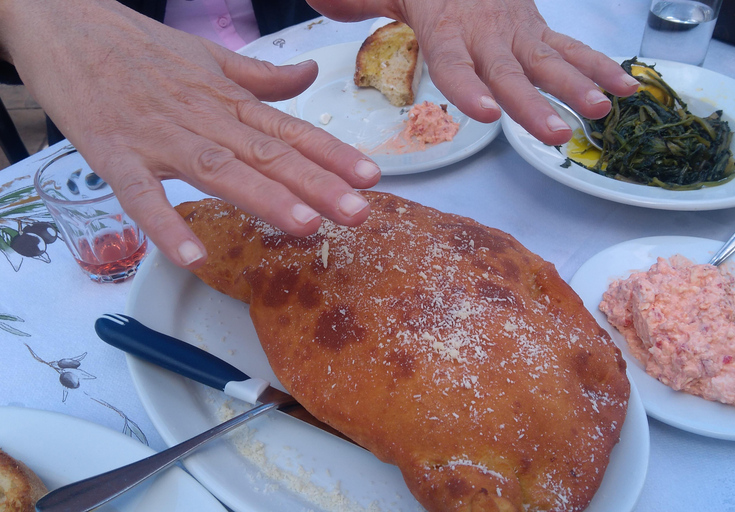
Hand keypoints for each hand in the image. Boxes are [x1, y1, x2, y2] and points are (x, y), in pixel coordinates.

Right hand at [0, 0, 380, 268]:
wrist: (64, 23)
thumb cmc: (138, 47)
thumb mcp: (208, 57)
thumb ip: (261, 77)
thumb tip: (309, 76)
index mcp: (227, 100)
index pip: (289, 130)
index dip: (332, 154)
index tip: (370, 178)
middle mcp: (202, 118)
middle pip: (266, 155)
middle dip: (315, 185)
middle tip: (356, 212)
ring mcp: (159, 137)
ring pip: (219, 170)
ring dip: (262, 199)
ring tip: (304, 226)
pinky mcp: (114, 154)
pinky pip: (141, 195)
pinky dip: (165, 224)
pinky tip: (193, 255)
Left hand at [309, 0, 638, 144]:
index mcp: (444, 26)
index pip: (454, 62)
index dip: (469, 87)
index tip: (484, 113)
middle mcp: (486, 32)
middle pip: (509, 73)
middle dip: (534, 105)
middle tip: (555, 134)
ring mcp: (518, 32)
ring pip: (549, 62)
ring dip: (577, 88)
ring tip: (600, 113)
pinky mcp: (538, 33)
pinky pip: (572, 50)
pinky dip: (600, 69)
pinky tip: (626, 92)